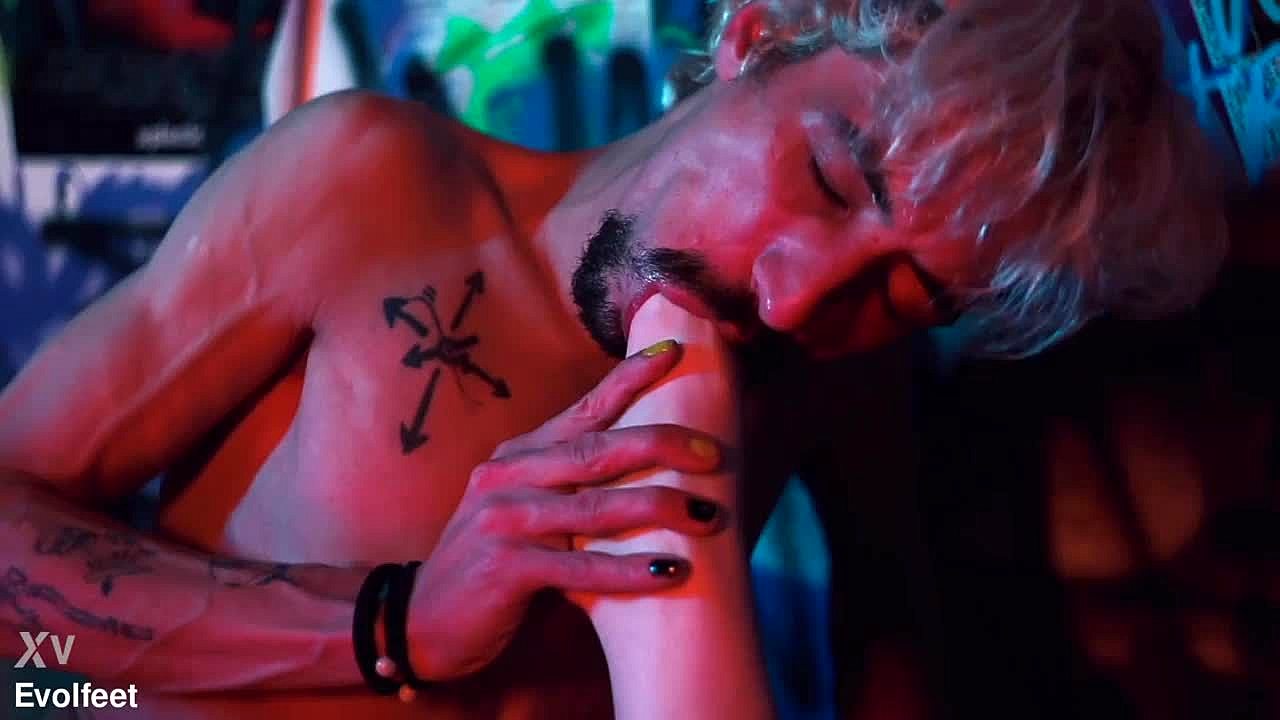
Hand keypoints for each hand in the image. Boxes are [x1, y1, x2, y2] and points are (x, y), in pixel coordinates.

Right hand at [406, 340, 726, 679]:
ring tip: (709, 514)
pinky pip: (580, 568)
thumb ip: (571, 490)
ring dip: (658, 508)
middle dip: (662, 444)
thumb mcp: (527, 514)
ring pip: (594, 507)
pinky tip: (670, 572)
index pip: (582, 410)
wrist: (423, 622)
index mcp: (518, 456)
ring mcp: (503, 520)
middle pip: (596, 451)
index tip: (674, 352)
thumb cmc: (492, 567)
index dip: (629, 379)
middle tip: (714, 452)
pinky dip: (628, 570)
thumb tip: (651, 476)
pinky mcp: (505, 568)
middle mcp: (508, 477)